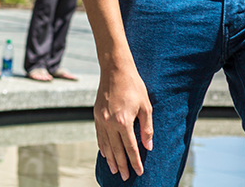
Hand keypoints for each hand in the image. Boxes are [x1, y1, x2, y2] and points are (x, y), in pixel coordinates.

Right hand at [94, 62, 153, 179]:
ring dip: (111, 158)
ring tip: (115, 170)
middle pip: (116, 149)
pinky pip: (98, 134)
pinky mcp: (96, 113)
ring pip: (105, 144)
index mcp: (123, 121)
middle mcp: (109, 122)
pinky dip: (102, 145)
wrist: (115, 69)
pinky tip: (105, 153)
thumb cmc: (134, 86)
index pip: (130, 148)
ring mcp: (101, 118)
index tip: (139, 172)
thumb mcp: (146, 107)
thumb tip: (148, 146)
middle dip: (122, 164)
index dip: (135, 161)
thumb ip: (147, 128)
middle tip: (126, 177)